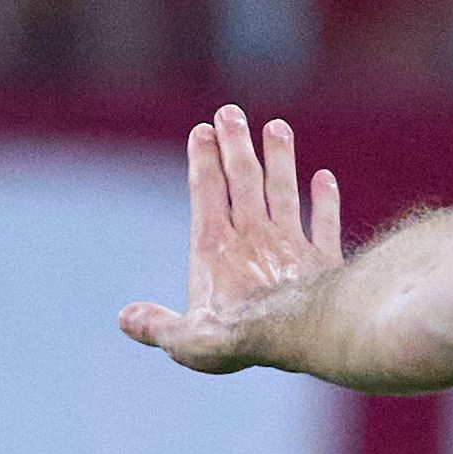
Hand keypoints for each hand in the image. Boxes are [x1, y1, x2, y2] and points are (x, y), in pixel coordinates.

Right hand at [120, 105, 340, 371]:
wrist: (305, 333)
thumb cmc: (239, 338)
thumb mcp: (188, 340)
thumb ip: (158, 326)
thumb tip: (126, 319)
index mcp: (215, 247)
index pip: (207, 192)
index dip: (204, 161)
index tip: (203, 131)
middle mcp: (254, 237)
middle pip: (244, 181)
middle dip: (236, 145)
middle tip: (231, 113)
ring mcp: (291, 244)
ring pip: (284, 191)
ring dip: (280, 160)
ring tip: (278, 128)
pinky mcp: (324, 259)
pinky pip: (325, 223)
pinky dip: (326, 201)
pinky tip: (325, 178)